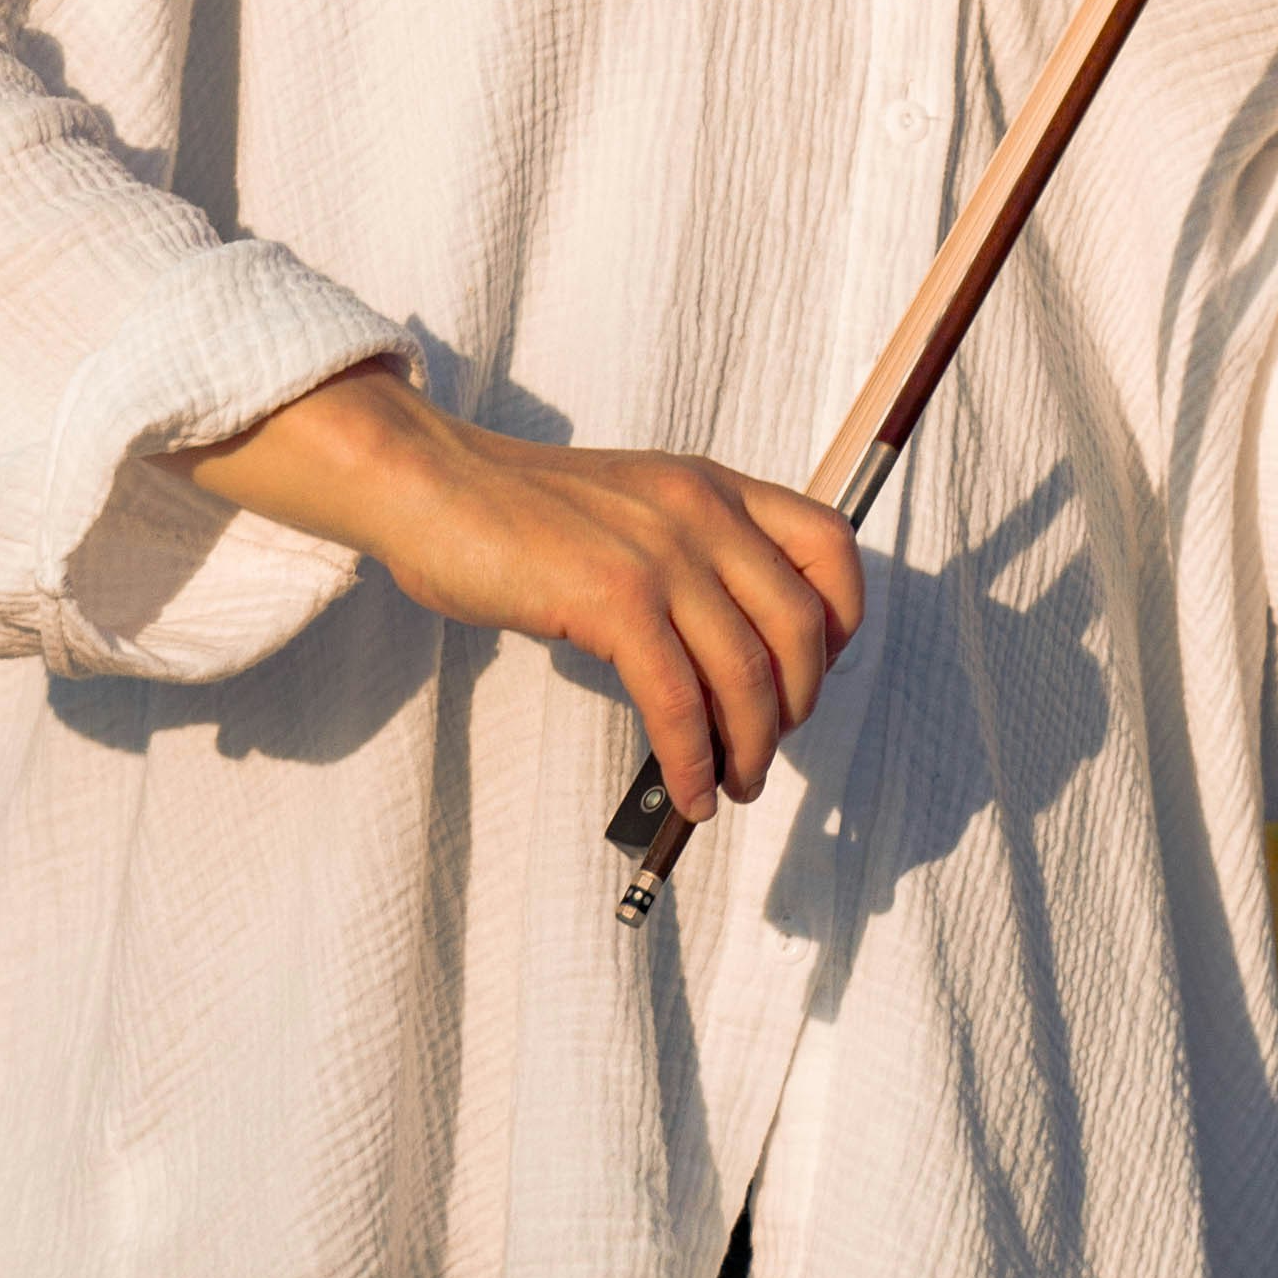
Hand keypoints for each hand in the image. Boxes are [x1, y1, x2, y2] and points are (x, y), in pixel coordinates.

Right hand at [185, 363, 860, 826]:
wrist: (433, 485)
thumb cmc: (516, 511)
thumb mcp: (632, 505)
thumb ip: (689, 550)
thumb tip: (729, 650)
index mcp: (713, 486)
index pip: (830, 546)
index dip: (844, 621)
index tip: (816, 672)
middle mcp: (702, 512)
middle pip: (802, 625)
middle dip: (797, 706)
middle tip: (765, 747)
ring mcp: (661, 554)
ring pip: (749, 674)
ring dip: (751, 749)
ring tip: (731, 785)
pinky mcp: (613, 599)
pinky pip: (680, 703)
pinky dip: (693, 761)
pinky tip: (687, 792)